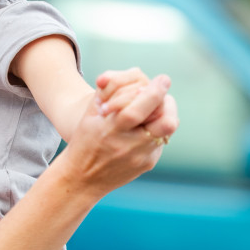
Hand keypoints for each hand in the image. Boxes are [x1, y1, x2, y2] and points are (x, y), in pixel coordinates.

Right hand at [60, 72, 177, 195]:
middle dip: (167, 102)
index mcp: (111, 129)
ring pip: (168, 131)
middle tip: (162, 93)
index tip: (163, 79)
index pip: (140, 108)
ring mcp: (142, 157)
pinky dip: (156, 129)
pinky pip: (161, 140)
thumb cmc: (84, 140)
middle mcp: (130, 145)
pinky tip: (145, 126)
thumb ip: (110, 91)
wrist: (82, 178)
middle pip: (165, 122)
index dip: (156, 91)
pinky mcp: (148, 164)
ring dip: (165, 114)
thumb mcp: (90, 113)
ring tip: (155, 108)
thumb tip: (135, 71)